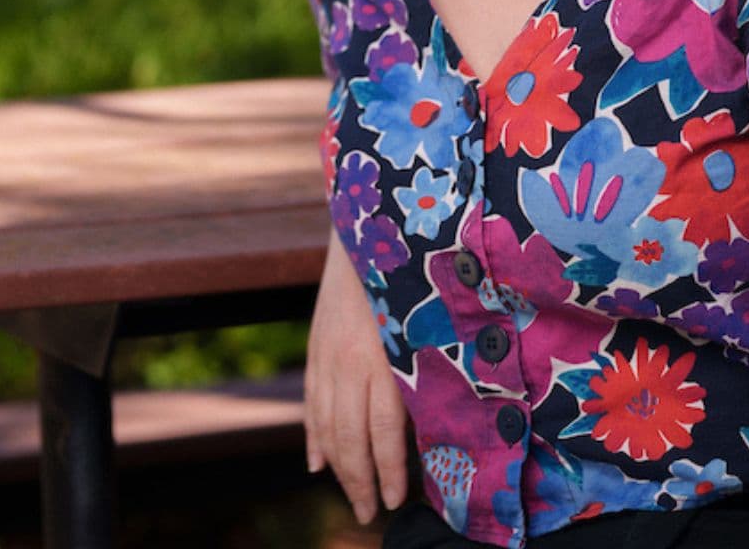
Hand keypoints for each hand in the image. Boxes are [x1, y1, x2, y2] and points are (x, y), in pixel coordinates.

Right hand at [305, 235, 409, 522]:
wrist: (366, 234)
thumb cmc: (411, 284)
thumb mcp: (425, 330)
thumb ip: (424, 376)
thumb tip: (436, 428)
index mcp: (382, 358)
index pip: (383, 431)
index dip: (388, 471)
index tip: (394, 502)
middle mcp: (349, 362)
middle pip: (349, 436)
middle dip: (358, 481)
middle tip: (367, 514)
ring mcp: (326, 356)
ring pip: (325, 425)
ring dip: (336, 467)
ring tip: (349, 496)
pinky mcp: (315, 348)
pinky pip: (311, 403)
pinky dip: (313, 436)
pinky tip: (316, 463)